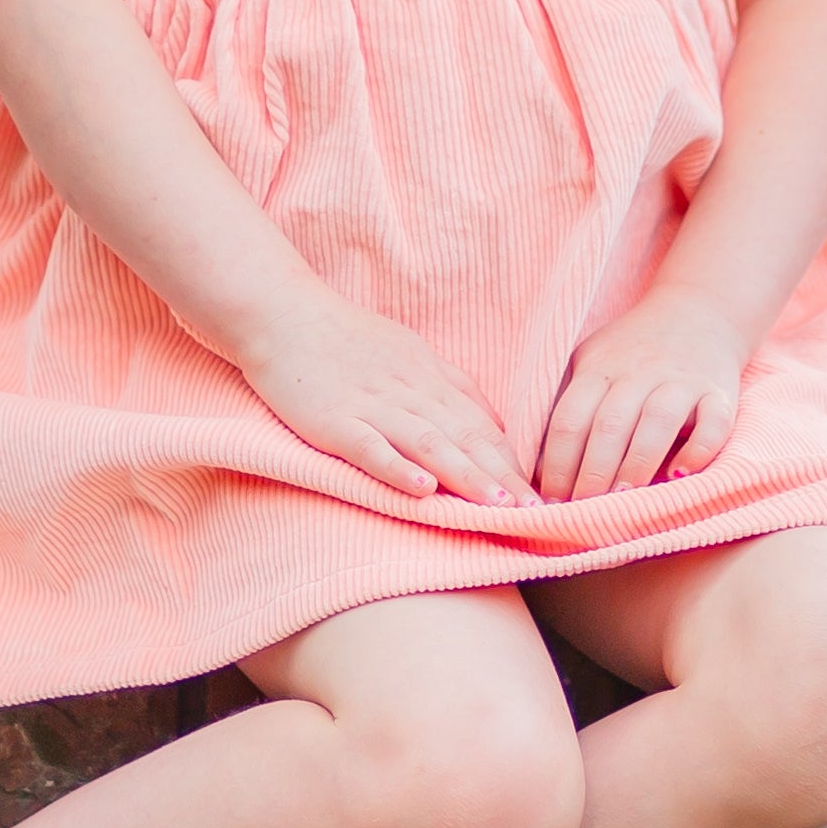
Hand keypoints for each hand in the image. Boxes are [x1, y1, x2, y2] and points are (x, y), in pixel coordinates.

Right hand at [231, 288, 529, 502]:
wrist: (284, 315)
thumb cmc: (347, 339)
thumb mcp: (411, 354)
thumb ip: (451, 388)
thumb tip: (495, 424)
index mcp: (430, 379)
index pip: (481, 425)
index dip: (512, 461)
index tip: (541, 495)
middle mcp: (410, 393)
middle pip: (465, 437)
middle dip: (503, 477)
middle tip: (537, 512)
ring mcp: (372, 406)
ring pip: (429, 443)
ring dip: (466, 475)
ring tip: (497, 507)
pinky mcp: (334, 420)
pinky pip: (369, 446)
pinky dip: (396, 468)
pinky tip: (422, 490)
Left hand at [536, 291, 748, 500]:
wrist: (700, 310)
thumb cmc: (633, 350)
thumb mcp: (590, 361)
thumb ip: (567, 404)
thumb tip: (537, 468)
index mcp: (600, 368)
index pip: (570, 418)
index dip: (556, 463)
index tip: (550, 501)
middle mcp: (640, 372)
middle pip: (610, 424)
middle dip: (593, 473)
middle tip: (583, 511)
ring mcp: (682, 381)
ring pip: (658, 420)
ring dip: (638, 462)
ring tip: (624, 498)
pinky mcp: (720, 392)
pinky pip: (714, 421)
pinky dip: (700, 449)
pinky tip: (682, 474)